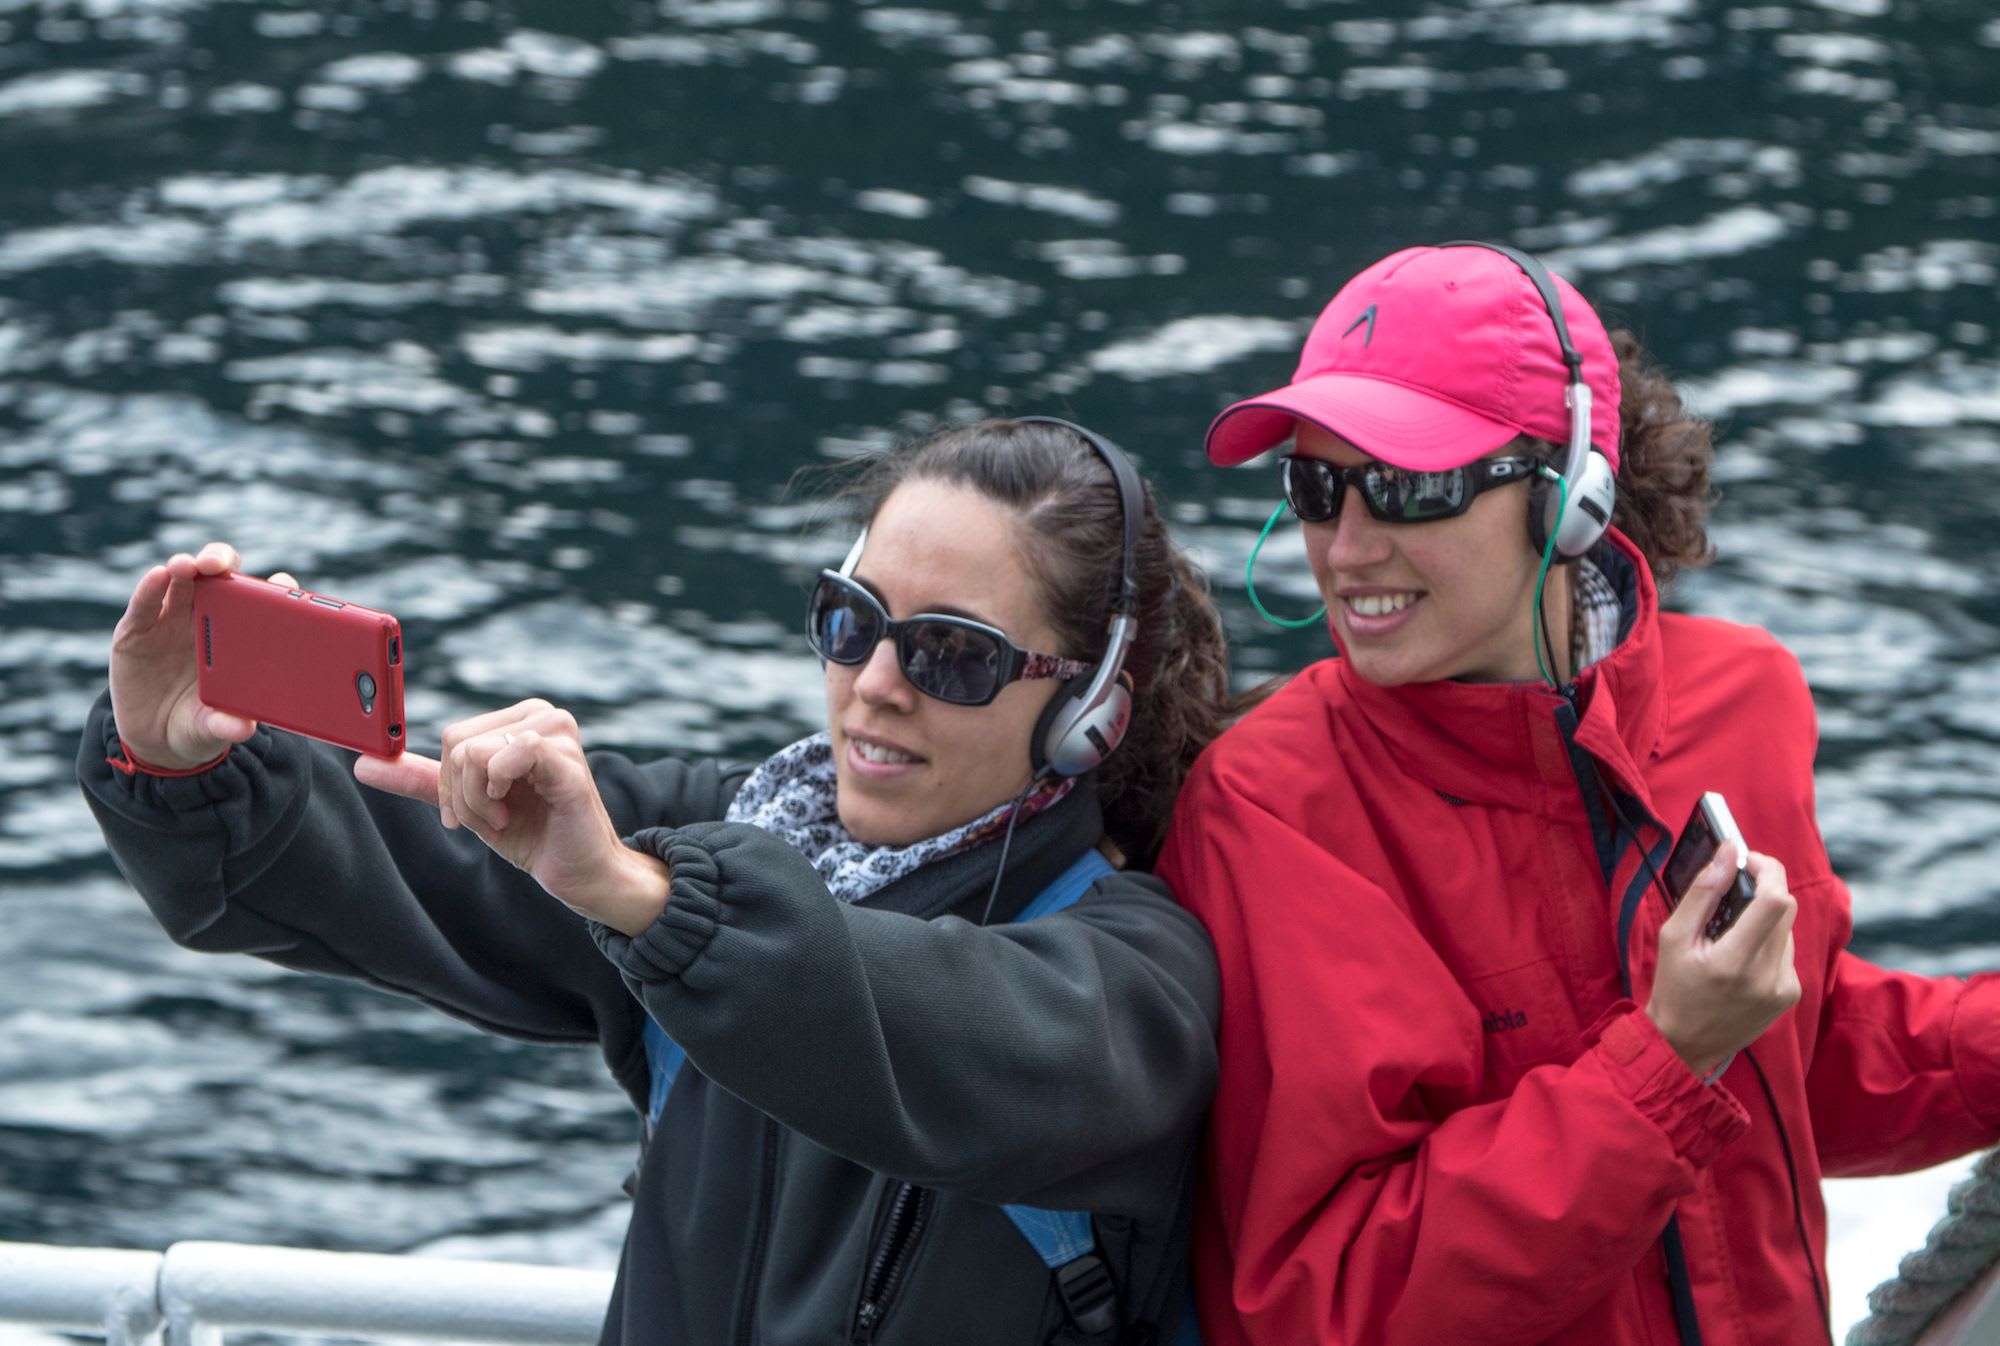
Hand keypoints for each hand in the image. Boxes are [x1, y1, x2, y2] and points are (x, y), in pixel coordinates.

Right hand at [109, 542, 299, 769]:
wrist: (156, 739)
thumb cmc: (200, 723)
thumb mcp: (215, 726)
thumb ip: (227, 724)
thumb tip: (243, 728)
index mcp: (239, 634)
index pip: (260, 600)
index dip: (274, 588)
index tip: (284, 586)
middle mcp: (206, 617)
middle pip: (217, 575)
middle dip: (220, 562)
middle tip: (219, 566)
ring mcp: (171, 619)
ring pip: (181, 579)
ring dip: (186, 566)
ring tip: (189, 566)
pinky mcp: (137, 629)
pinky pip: (145, 603)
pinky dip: (151, 587)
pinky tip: (158, 576)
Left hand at [353, 699, 669, 934]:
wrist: (580, 872)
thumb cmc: (534, 833)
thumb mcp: (469, 804)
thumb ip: (423, 780)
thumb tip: (363, 763)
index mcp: (521, 718)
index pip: (454, 736)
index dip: (449, 784)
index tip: (470, 814)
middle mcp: (542, 715)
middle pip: (458, 743)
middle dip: (462, 795)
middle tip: (495, 818)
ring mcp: (557, 733)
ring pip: (474, 754)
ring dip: (478, 802)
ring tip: (507, 818)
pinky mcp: (567, 760)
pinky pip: (505, 757)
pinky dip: (495, 795)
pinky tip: (516, 815)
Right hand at [1645, 845, 1802, 1079]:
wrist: (1685, 1044)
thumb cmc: (1673, 987)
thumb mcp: (1673, 937)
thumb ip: (1703, 892)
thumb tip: (1729, 853)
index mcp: (1734, 962)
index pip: (1774, 901)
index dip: (1767, 870)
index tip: (1748, 859)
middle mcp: (1767, 977)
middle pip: (1786, 908)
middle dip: (1764, 888)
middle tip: (1735, 886)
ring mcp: (1784, 988)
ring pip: (1788, 927)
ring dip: (1765, 916)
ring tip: (1731, 930)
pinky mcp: (1791, 994)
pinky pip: (1787, 949)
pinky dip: (1767, 940)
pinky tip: (1742, 954)